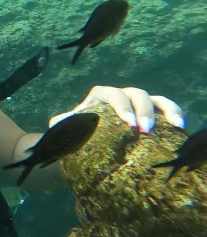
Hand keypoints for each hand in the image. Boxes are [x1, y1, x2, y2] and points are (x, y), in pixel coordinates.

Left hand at [49, 86, 184, 133]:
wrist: (89, 142)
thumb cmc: (78, 133)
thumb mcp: (68, 129)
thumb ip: (62, 124)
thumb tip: (55, 123)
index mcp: (101, 96)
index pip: (110, 94)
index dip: (120, 106)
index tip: (128, 124)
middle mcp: (122, 96)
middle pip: (135, 94)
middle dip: (142, 110)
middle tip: (145, 130)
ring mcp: (138, 104)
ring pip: (155, 99)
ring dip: (165, 110)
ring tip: (173, 126)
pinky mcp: (153, 114)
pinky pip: (167, 109)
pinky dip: (175, 114)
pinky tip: (181, 127)